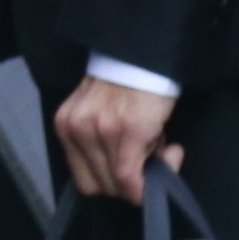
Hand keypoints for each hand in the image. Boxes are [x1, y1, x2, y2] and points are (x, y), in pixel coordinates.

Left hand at [51, 73, 176, 206]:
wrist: (146, 52)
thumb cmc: (127, 84)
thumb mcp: (100, 114)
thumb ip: (100, 145)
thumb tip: (125, 179)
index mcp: (66, 126)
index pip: (84, 180)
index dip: (113, 184)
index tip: (136, 171)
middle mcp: (76, 130)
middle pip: (99, 187)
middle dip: (128, 183)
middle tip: (150, 158)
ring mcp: (99, 131)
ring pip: (117, 186)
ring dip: (145, 175)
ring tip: (159, 146)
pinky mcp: (128, 131)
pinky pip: (132, 178)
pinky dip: (156, 175)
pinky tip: (172, 151)